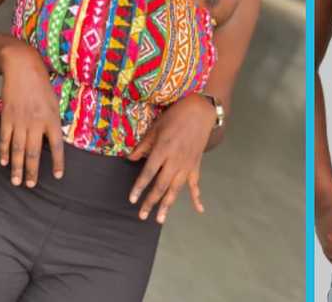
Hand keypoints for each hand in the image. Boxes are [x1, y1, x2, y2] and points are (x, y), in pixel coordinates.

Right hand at [0, 42, 64, 187]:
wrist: (22, 67)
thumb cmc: (41, 85)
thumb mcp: (54, 102)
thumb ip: (53, 122)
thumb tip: (53, 142)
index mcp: (51, 118)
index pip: (57, 146)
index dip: (58, 162)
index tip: (58, 176)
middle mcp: (36, 122)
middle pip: (33, 152)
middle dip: (32, 171)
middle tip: (30, 185)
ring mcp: (20, 121)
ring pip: (17, 149)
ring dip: (17, 167)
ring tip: (16, 181)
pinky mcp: (7, 117)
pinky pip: (5, 138)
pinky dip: (3, 152)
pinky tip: (4, 162)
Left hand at [125, 94, 215, 223]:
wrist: (200, 111)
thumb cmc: (175, 116)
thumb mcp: (156, 127)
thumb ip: (143, 145)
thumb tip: (130, 159)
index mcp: (163, 150)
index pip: (148, 173)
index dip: (140, 187)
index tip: (132, 199)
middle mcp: (175, 161)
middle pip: (161, 186)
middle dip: (151, 202)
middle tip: (142, 216)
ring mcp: (187, 165)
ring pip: (176, 189)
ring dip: (167, 205)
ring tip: (160, 219)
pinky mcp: (196, 165)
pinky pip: (195, 184)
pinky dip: (197, 197)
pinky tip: (199, 209)